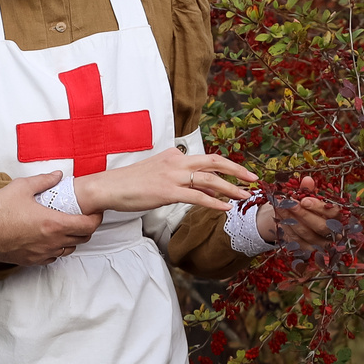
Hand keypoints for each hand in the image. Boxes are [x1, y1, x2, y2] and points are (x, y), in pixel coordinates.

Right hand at [0, 171, 99, 265]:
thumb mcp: (22, 187)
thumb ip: (45, 181)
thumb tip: (59, 175)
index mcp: (54, 223)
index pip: (88, 226)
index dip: (96, 219)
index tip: (95, 213)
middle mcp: (52, 241)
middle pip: (82, 239)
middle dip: (86, 228)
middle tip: (82, 218)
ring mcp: (42, 253)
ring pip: (68, 250)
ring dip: (72, 239)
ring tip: (65, 228)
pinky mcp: (32, 261)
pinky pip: (53, 257)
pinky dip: (56, 249)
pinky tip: (49, 239)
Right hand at [75, 147, 258, 215]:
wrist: (108, 187)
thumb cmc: (132, 183)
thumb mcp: (160, 174)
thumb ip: (183, 178)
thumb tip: (206, 188)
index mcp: (175, 155)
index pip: (206, 159)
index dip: (226, 168)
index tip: (241, 176)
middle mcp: (177, 161)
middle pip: (215, 161)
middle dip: (238, 170)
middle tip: (254, 179)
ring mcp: (172, 176)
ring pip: (210, 179)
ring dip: (232, 188)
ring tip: (246, 197)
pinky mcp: (167, 192)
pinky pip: (197, 197)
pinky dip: (214, 202)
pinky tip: (226, 208)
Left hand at [257, 175, 338, 252]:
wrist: (296, 221)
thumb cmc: (306, 206)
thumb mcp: (308, 195)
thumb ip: (308, 189)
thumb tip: (307, 180)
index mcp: (338, 217)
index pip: (333, 213)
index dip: (319, 207)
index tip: (304, 200)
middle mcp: (333, 233)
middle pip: (321, 227)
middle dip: (303, 214)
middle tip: (289, 203)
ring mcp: (321, 244)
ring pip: (307, 234)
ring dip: (291, 219)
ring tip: (279, 206)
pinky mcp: (308, 250)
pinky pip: (296, 240)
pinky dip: (286, 227)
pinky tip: (278, 215)